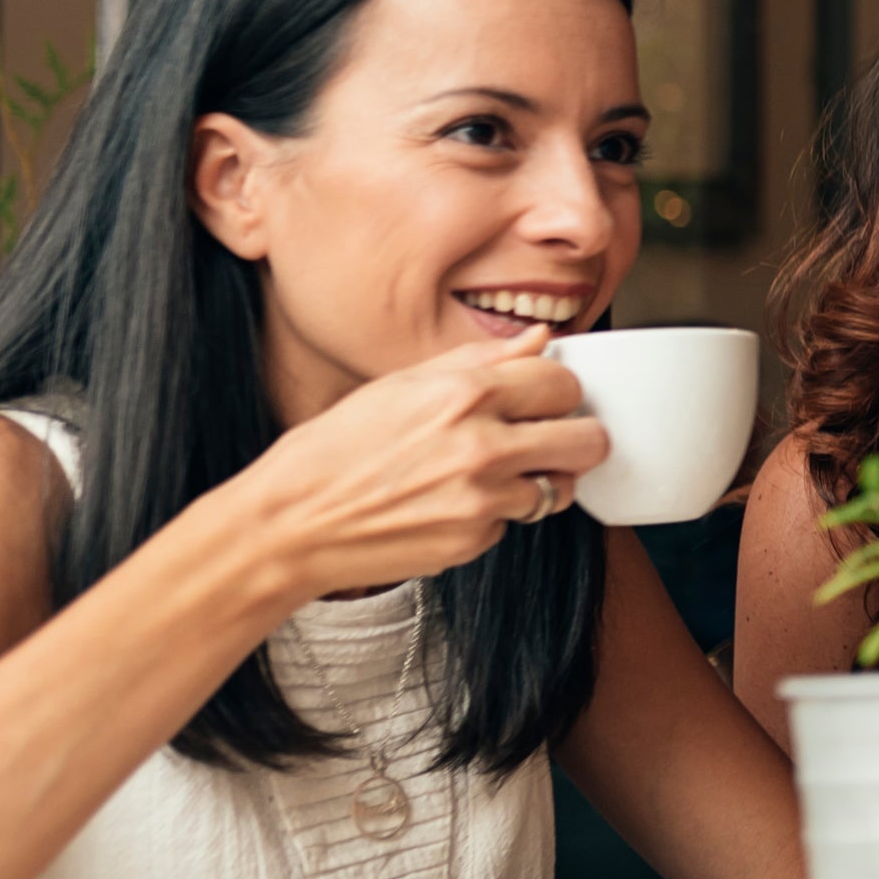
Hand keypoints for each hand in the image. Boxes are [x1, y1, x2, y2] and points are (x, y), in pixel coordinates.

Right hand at [205, 332, 610, 603]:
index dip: (556, 388)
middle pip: (588, 439)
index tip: (543, 397)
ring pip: (559, 486)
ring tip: (492, 474)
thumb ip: (479, 359)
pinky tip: (450, 504)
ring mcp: (483, 499)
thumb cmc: (333, 451)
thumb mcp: (399, 385)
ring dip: (538, 480)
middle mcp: (482, 446)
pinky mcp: (475, 541)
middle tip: (549, 438)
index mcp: (464, 394)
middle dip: (576, 436)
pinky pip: (512, 521)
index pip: (563, 381)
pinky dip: (494, 514)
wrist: (289, 525)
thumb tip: (538, 337)